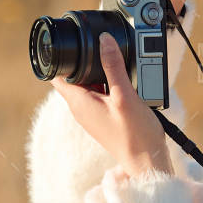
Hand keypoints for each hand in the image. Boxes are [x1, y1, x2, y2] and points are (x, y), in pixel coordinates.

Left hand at [49, 32, 174, 178]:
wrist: (146, 161)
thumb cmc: (135, 134)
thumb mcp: (124, 95)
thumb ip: (113, 67)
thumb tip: (104, 40)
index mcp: (79, 102)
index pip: (57, 75)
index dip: (60, 57)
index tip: (71, 44)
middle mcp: (80, 109)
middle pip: (73, 76)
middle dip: (83, 61)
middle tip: (100, 48)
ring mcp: (91, 114)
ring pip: (88, 84)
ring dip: (98, 72)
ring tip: (115, 64)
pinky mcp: (102, 117)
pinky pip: (99, 94)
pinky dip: (107, 84)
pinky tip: (123, 82)